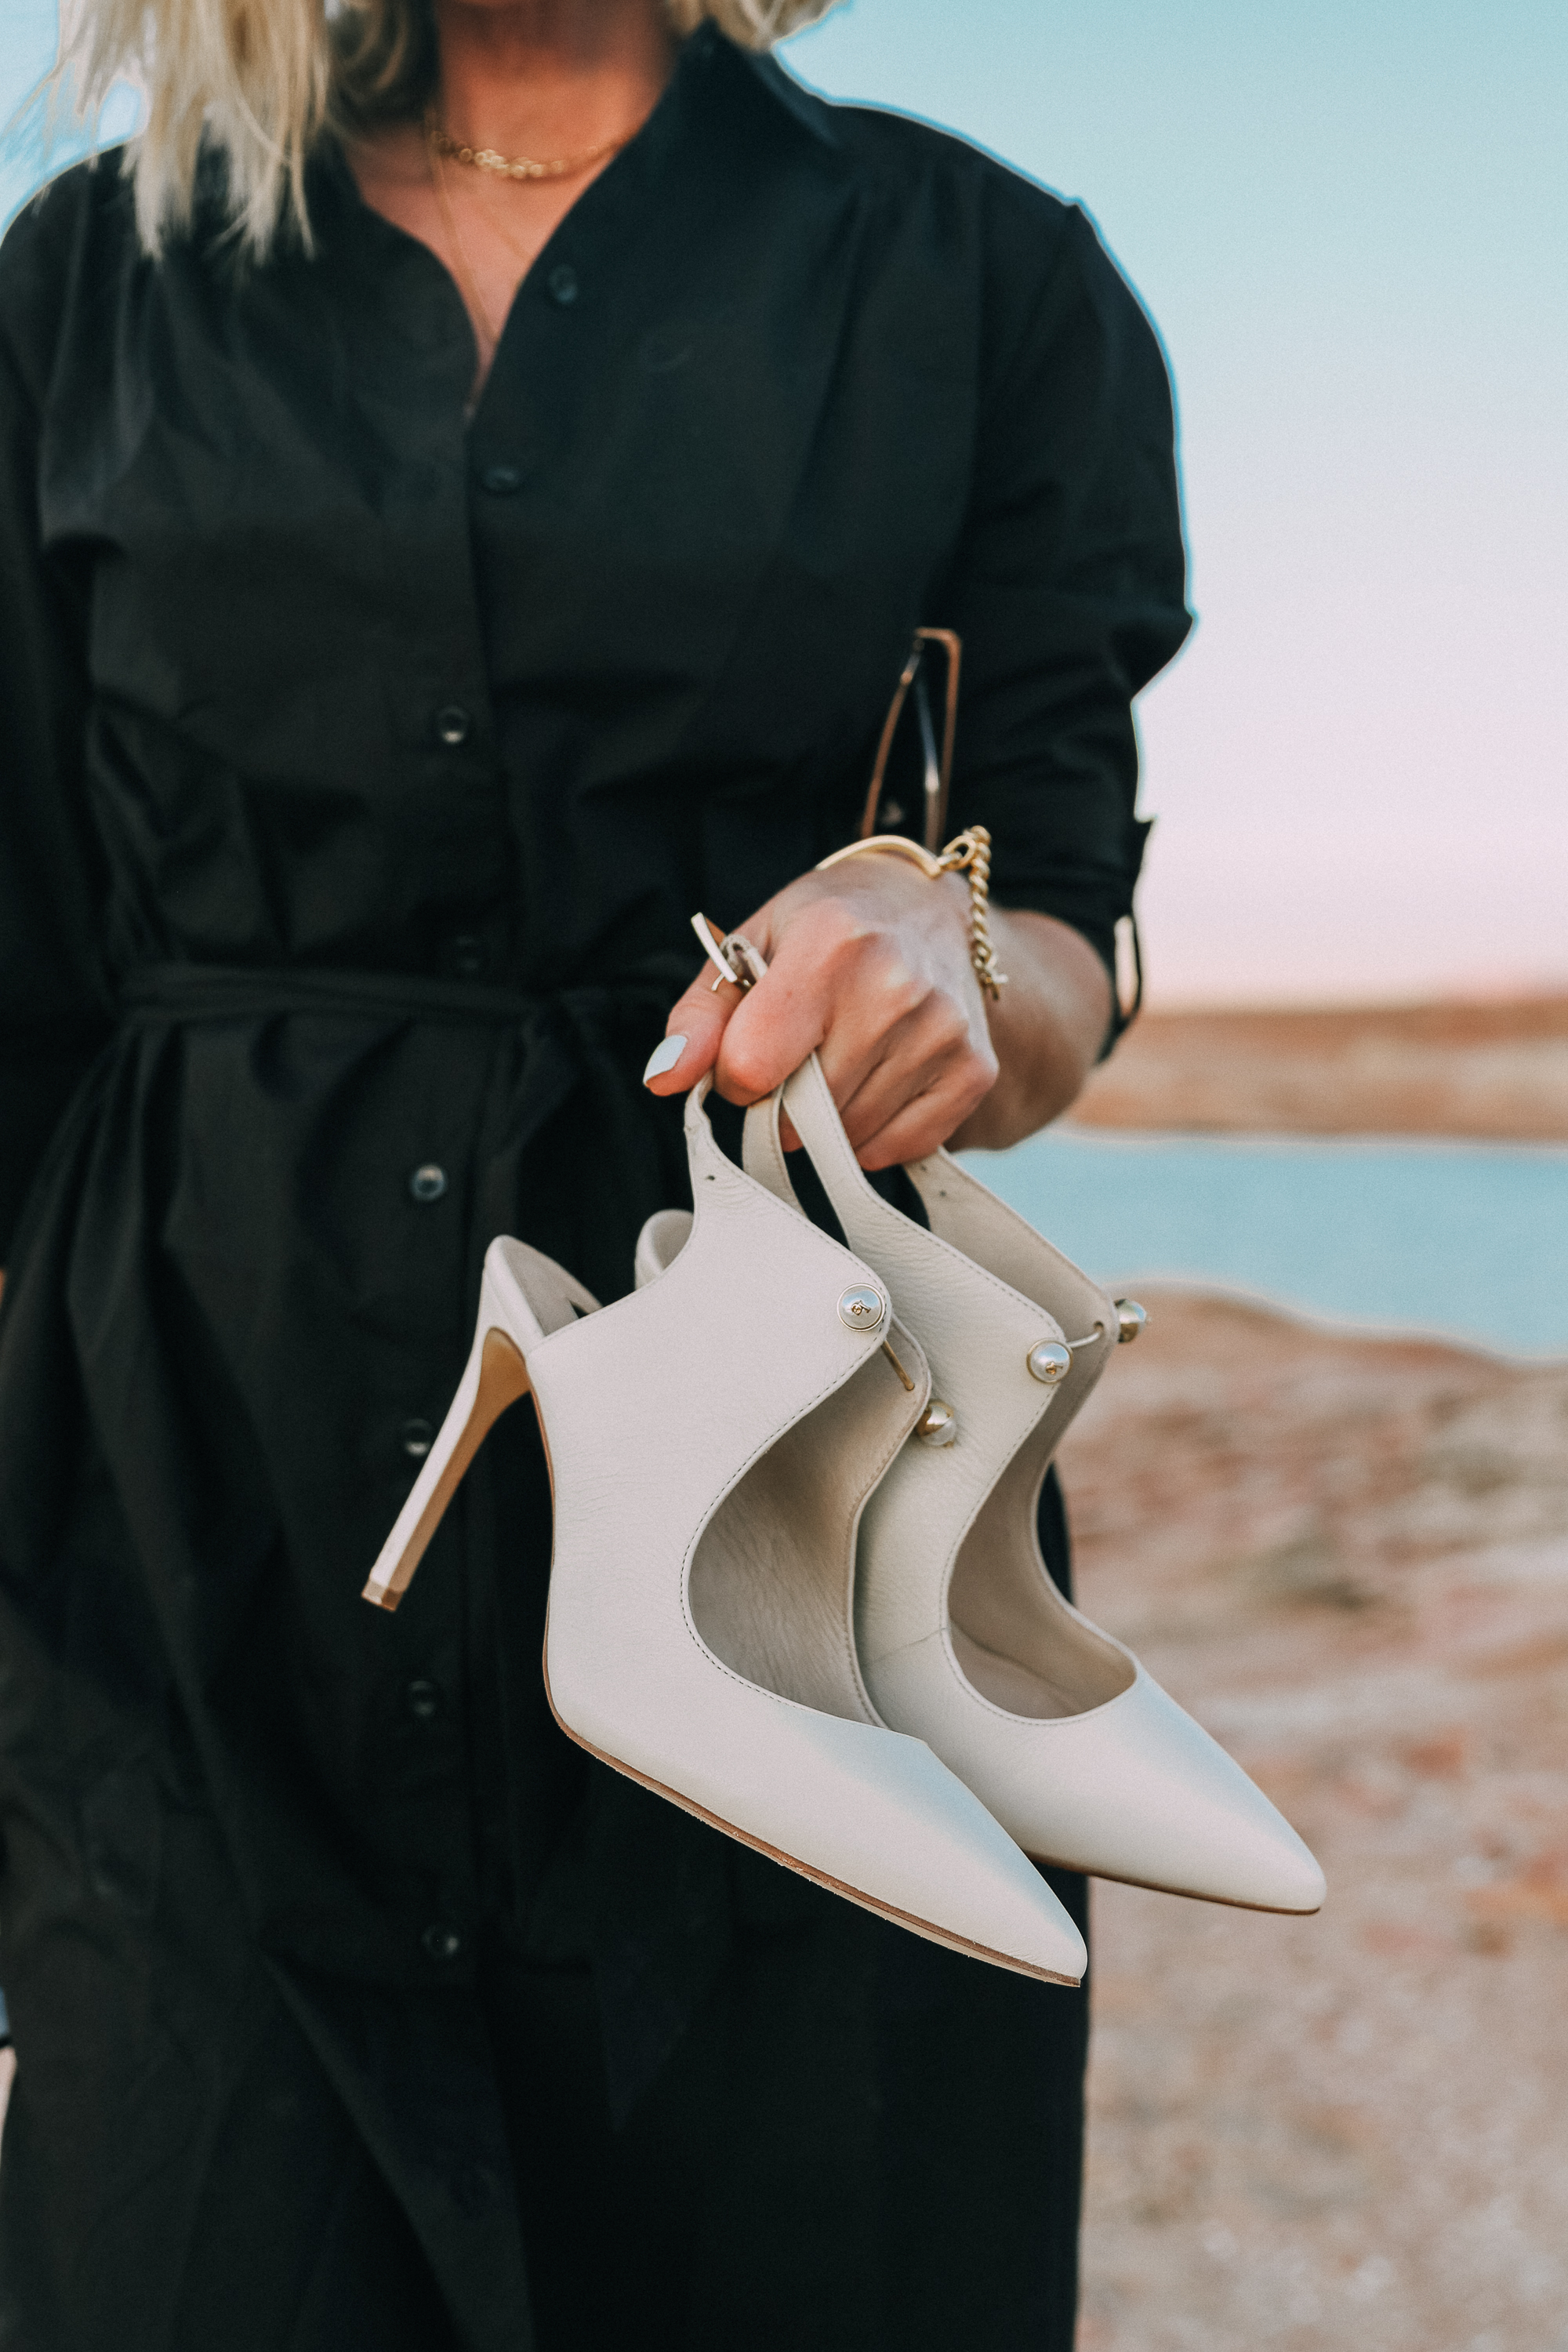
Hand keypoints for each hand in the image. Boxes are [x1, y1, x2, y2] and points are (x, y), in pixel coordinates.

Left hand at [642, 855, 1113, 1168]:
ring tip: (839, 1058)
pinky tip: (876, 1080)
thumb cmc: (826, 930)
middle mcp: (894, 987)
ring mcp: (942, 1032)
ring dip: (828, 1121)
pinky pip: (899, 1148)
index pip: (752, 1066)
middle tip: (799, 1053)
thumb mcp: (750, 948)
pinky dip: (874, 1134)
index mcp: (829, 943)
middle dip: (783, 1100)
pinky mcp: (974, 1070)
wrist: (927, 909)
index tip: (751, 1051)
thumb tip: (664, 1079)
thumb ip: (699, 1019)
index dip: (735, 1075)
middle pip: (802, 1113)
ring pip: (848, 1139)